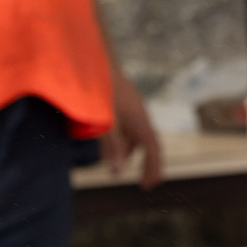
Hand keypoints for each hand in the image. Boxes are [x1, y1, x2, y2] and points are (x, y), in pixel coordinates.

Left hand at [101, 74, 162, 188]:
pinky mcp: (120, 105)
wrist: (93, 60)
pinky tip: (108, 148)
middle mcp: (139, 114)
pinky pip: (126, 128)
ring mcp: (130, 109)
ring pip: (136, 136)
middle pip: (149, 143)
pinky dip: (121, 142)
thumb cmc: (100, 89)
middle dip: (149, 164)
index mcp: (139, 119)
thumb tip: (117, 172)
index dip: (153, 167)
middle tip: (145, 183)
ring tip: (117, 169)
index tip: (147, 185)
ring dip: (131, 153)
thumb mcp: (105, 119)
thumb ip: (111, 146)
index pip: (153, 148)